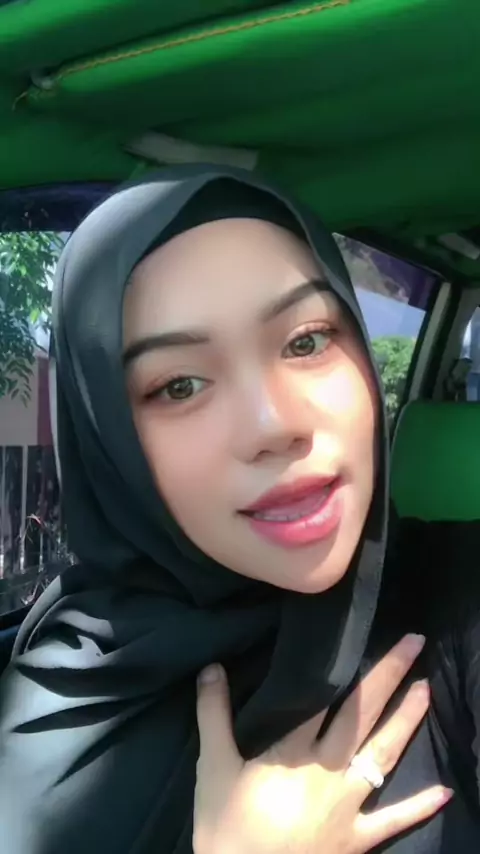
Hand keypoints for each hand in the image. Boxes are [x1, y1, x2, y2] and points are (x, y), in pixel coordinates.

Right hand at [193, 634, 451, 853]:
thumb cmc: (226, 828)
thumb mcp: (212, 768)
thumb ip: (213, 715)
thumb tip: (210, 666)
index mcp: (295, 751)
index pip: (325, 697)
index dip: (345, 663)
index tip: (366, 633)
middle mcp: (329, 770)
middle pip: (364, 714)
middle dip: (390, 676)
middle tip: (414, 642)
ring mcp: (348, 805)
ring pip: (383, 754)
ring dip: (408, 720)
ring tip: (427, 689)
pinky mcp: (357, 838)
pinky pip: (393, 820)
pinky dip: (419, 807)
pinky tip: (444, 792)